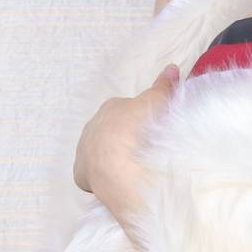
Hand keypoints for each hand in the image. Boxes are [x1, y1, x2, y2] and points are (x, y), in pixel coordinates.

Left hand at [73, 64, 181, 248]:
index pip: (125, 111)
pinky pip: (92, 175)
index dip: (140, 122)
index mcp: (110, 107)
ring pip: (100, 153)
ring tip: (134, 170)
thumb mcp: (157, 103)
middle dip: (125, 140)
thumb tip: (171, 68)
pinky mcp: (80, 174)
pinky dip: (103, 179)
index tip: (152, 132)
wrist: (120, 163)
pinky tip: (119, 183)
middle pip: (111, 132)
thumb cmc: (140, 128)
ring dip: (114, 160)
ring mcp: (84, 150)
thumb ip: (163, 87)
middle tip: (145, 151)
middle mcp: (92, 125)